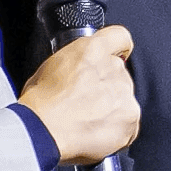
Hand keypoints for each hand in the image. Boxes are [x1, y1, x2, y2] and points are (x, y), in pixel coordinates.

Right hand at [17, 27, 140, 165]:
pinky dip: (118, 130)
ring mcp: (124, 93)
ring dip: (113, 109)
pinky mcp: (131, 117)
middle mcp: (113, 67)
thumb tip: (80, 71)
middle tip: (87, 102)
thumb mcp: (52, 66)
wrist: (44, 131)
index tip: (116, 57)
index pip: (120, 37)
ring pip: (125, 99)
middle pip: (120, 74)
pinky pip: (130, 124)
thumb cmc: (40, 103)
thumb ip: (75, 62)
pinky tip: (97, 133)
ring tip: (89, 121)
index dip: (119, 49)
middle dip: (108, 87)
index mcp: (92, 49)